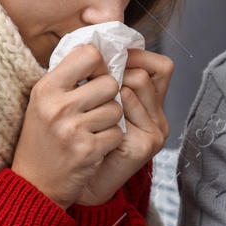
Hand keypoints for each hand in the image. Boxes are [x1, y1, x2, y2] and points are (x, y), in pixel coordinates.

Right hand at [12, 44, 126, 208]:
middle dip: (109, 96)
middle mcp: (57, 106)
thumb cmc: (43, 138)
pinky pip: (117, 133)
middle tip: (95, 110)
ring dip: (111, 121)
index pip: (89, 54)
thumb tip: (102, 53)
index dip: (100, 65)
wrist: (34, 185)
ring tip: (92, 130)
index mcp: (46, 88)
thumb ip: (69, 77)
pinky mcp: (88, 150)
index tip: (96, 78)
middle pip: (110, 82)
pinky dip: (111, 141)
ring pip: (117, 109)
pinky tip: (94, 147)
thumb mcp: (44, 102)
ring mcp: (73, 129)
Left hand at [72, 47, 173, 206]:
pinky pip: (125, 108)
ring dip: (106, 90)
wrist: (64, 183)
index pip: (160, 66)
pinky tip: (92, 125)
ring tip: (89, 109)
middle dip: (114, 73)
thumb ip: (100, 77)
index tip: (105, 60)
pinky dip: (105, 108)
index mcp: (149, 103)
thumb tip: (97, 42)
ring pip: (135, 83)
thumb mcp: (89, 102)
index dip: (136, 56)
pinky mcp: (146, 145)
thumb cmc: (72, 139)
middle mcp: (158, 116)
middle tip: (89, 86)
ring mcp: (155, 131)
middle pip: (144, 71)